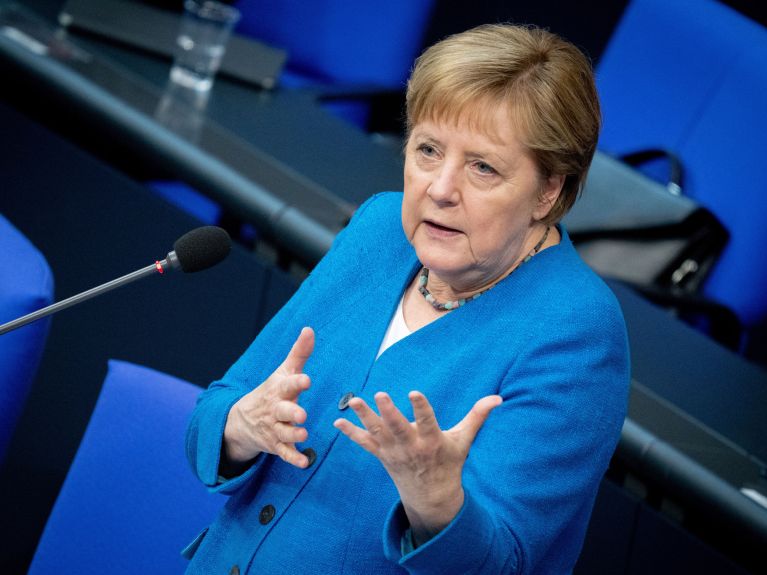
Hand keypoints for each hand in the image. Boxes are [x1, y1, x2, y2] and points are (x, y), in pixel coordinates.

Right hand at [222, 327, 314, 473]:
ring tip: (304, 434)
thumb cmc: (272, 391)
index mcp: (278, 390)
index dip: (296, 382)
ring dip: (293, 435)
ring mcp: (274, 429)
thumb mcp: (283, 372)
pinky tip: (304, 463)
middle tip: (302, 414)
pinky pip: (284, 454)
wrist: (241, 420)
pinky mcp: (276, 446)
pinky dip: (293, 459)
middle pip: (282, 411)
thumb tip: (310, 329)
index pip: (287, 385)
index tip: (307, 380)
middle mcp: (275, 410)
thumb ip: (299, 353)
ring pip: (284, 433)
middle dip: (291, 413)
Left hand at [334, 391, 501, 544]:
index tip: (413, 392)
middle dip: (388, 412)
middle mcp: (411, 447)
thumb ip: (477, 417)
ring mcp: (394, 453)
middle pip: (397, 428)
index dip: (420, 407)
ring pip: (377, 432)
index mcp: (432, 441)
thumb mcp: (463, 441)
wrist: (431, 496)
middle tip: (379, 394)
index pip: (427, 421)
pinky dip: (351, 433)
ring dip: (364, 417)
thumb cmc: (449, 462)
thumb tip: (497, 398)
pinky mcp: (381, 456)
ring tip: (353, 400)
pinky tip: (336, 421)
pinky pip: (364, 443)